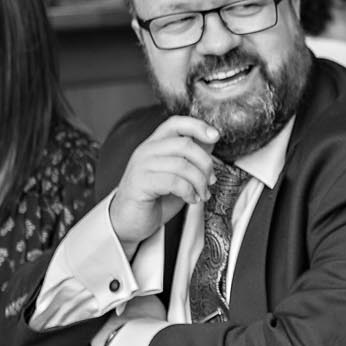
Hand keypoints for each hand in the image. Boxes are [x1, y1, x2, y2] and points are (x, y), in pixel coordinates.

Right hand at [107, 116, 219, 251]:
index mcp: (155, 144)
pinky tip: (191, 200)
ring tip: (202, 194)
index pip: (176, 123)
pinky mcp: (140, 183)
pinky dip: (189, 192)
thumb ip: (190, 158)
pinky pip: (173, 182)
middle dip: (205, 163)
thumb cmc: (154, 198)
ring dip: (199, 182)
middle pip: (185, 144)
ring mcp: (141, 166)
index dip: (198, 126)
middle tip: (210, 181)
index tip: (216, 136)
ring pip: (182, 164)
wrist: (129, 222)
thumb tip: (210, 142)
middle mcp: (146, 151)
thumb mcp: (178, 175)